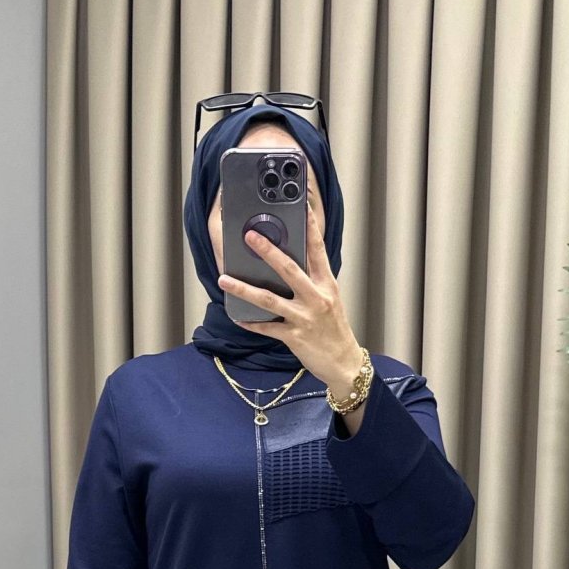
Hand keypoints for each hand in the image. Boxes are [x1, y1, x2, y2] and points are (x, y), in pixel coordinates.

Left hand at [217, 198, 364, 396]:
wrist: (344, 363)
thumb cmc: (335, 330)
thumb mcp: (330, 299)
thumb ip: (313, 281)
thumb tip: (289, 263)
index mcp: (327, 284)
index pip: (318, 249)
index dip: (310, 226)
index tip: (302, 205)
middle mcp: (317, 298)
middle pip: (290, 269)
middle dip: (268, 251)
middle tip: (249, 236)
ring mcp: (305, 318)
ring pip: (270, 299)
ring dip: (245, 289)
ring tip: (224, 279)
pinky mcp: (295, 338)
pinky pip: (267, 328)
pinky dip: (251, 323)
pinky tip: (237, 316)